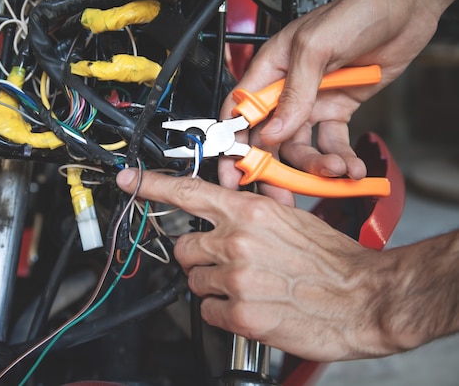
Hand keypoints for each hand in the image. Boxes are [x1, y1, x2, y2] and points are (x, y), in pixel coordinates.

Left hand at [116, 169, 400, 360]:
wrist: (364, 298)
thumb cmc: (333, 260)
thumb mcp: (294, 218)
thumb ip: (256, 206)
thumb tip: (232, 194)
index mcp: (249, 213)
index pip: (188, 193)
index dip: (152, 185)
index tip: (129, 179)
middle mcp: (237, 242)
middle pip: (184, 248)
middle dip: (200, 257)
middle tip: (228, 264)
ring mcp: (236, 280)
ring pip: (194, 282)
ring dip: (214, 286)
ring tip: (249, 287)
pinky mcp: (241, 315)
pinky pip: (206, 311)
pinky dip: (222, 312)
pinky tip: (249, 307)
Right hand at [219, 0, 458, 204]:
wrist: (405, 7)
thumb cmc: (357, 11)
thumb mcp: (316, 46)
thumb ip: (294, 92)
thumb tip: (273, 131)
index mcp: (269, 70)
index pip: (239, 112)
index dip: (232, 143)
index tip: (233, 172)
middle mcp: (286, 91)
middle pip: (267, 140)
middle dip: (272, 170)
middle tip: (279, 195)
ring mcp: (311, 103)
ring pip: (301, 148)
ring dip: (316, 166)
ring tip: (337, 171)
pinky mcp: (337, 111)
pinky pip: (332, 143)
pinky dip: (341, 159)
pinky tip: (352, 167)